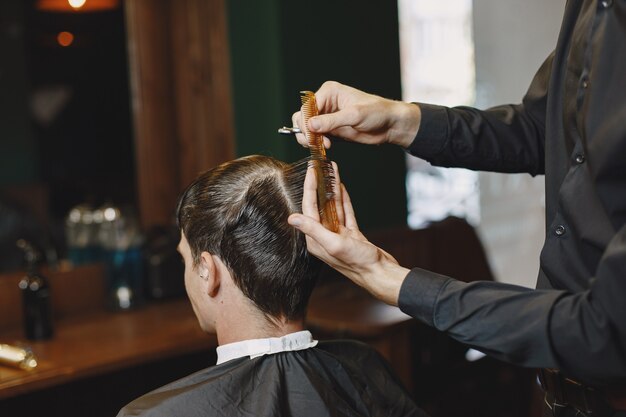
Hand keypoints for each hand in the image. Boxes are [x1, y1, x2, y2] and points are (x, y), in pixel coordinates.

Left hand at [287, 162, 409, 305]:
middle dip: (320, 184)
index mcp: (316, 239)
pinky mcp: (351, 234)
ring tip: (332, 171)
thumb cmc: (358, 263)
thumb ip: (313, 230)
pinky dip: (343, 199)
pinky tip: (341, 188)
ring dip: (332, 188)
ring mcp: (338, 234)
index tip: (311, 170)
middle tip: (320, 165)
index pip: (309, 207)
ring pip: (333, 206)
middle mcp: (324, 236)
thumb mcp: (334, 244)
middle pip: (319, 204)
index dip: (309, 187)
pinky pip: (345, 212)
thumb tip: (292, 218)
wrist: (380, 274)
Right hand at [291, 81, 421, 148]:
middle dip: (306, 132)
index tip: (312, 137)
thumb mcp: (355, 115)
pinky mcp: (330, 129)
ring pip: (306, 128)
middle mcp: (325, 103)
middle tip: (317, 143)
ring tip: (324, 146)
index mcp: (329, 92)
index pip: (307, 107)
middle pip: (302, 117)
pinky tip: (326, 147)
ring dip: (310, 139)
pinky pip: (315, 137)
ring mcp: (327, 117)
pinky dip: (316, 144)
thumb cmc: (377, 112)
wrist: (389, 125)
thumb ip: (331, 121)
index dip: (306, 123)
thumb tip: (310, 125)